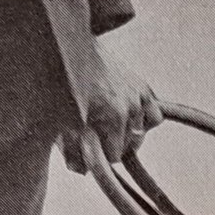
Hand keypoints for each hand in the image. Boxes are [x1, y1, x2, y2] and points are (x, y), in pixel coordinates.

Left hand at [61, 42, 162, 171]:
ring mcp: (139, 97)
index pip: (114, 156)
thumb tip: (82, 170)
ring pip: (141, 133)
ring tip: (107, 121)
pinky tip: (127, 116)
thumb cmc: (61, 82)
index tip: (87, 143)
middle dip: (113, 143)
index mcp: (113, 117)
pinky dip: (144, 119)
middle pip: (130, 146)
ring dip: (126, 132)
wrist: (68, 44)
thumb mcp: (59, 119)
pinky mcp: (143, 88)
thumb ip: (71, 150)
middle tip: (94, 130)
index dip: (99, 153)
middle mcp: (131, 107)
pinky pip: (154, 115)